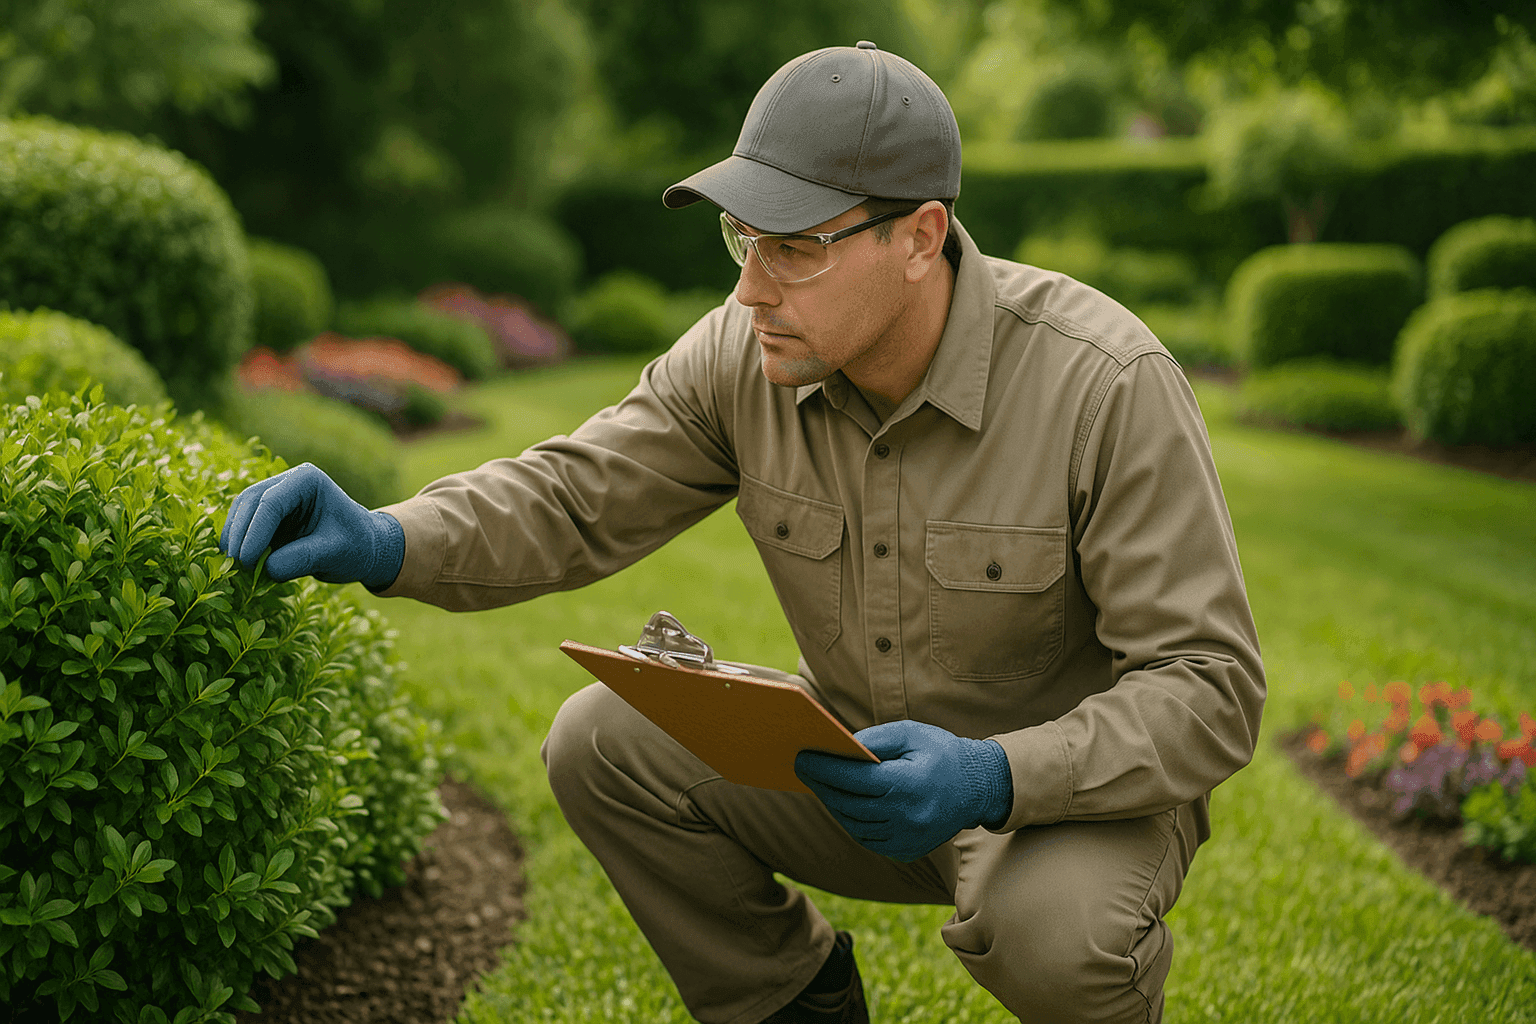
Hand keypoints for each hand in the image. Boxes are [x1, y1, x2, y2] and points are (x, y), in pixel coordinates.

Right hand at [218, 463, 402, 587]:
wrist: (364, 548)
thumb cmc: (356, 546)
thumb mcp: (335, 553)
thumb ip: (302, 559)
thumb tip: (266, 568)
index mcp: (307, 479)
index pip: (271, 502)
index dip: (254, 532)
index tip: (247, 561)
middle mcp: (287, 482)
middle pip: (250, 502)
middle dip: (239, 534)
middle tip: (236, 567)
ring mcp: (275, 496)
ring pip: (241, 513)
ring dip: (234, 539)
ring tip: (235, 569)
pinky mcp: (268, 515)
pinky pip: (244, 525)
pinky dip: (239, 543)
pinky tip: (238, 565)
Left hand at [795, 720, 1011, 861]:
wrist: (980, 788)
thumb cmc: (942, 753)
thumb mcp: (912, 733)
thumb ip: (875, 738)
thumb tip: (841, 748)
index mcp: (908, 785)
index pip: (855, 778)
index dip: (824, 768)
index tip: (801, 757)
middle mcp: (906, 817)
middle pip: (849, 803)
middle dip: (822, 785)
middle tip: (804, 769)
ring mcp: (906, 838)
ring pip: (854, 824)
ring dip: (834, 805)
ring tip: (820, 785)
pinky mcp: (907, 850)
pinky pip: (868, 838)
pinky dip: (851, 821)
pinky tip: (843, 804)